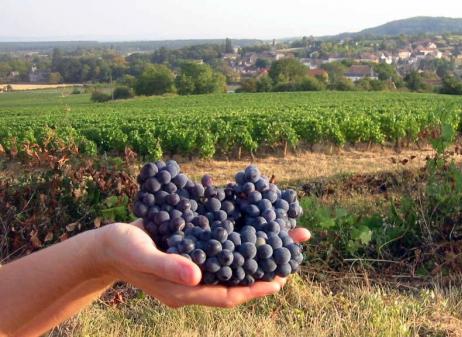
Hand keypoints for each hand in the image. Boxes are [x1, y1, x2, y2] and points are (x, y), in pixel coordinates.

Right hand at [95, 219, 310, 307]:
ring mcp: (196, 268)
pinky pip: (224, 249)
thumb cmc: (121, 250)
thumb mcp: (142, 255)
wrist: (106, 245)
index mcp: (186, 291)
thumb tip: (197, 276)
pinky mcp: (194, 252)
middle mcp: (196, 282)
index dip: (255, 289)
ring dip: (259, 249)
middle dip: (267, 265)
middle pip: (238, 278)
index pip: (228, 296)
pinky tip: (255, 223)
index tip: (281, 280)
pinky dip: (240, 239)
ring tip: (284, 232)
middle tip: (294, 247)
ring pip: (235, 262)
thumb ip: (167, 266)